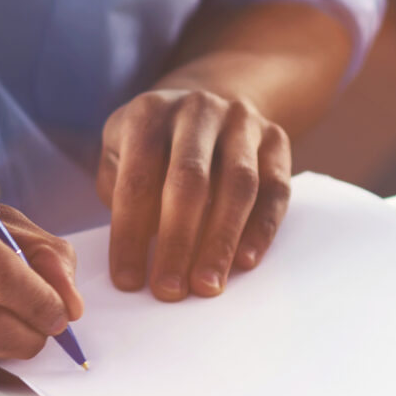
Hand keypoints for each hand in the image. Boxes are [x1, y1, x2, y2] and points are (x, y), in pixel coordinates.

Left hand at [97, 85, 292, 299]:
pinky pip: (275, 188)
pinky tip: (245, 262)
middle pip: (190, 181)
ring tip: (207, 284)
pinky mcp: (274, 139)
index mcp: (148, 113)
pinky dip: (262, 228)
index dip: (130, 235)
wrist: (204, 106)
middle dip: (178, 242)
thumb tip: (134, 256)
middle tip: (169, 290)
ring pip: (239, 184)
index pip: (138, 181)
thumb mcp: (120, 155)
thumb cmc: (153, 147)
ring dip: (222, 241)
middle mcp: (197, 110)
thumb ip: (121, 196)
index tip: (128, 280)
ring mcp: (241, 122)